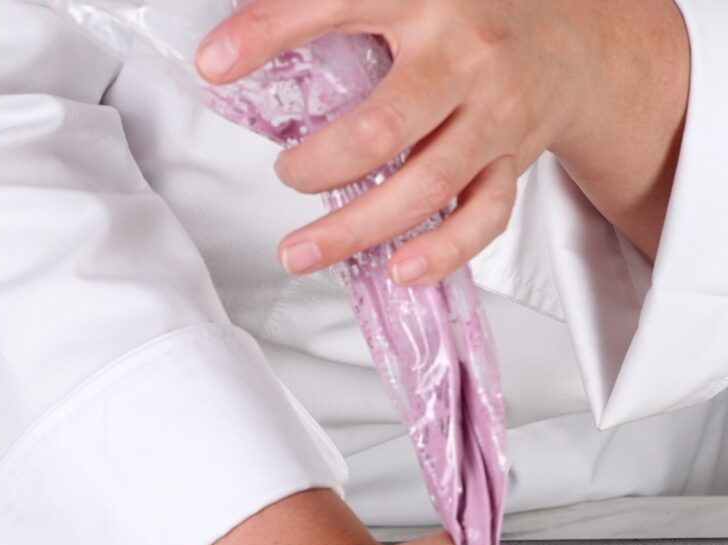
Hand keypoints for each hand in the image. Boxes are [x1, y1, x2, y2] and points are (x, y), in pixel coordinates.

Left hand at [197, 0, 687, 273]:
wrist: (576, 40)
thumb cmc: (474, 16)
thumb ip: (345, 9)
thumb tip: (248, 36)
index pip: (335, 4)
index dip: (268, 33)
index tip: (215, 67)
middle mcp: (465, 57)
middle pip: (381, 128)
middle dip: (316, 165)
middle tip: (285, 175)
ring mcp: (495, 118)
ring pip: (424, 187)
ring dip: (354, 229)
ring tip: (300, 250)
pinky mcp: (513, 165)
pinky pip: (482, 219)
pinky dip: (441, 252)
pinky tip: (398, 271)